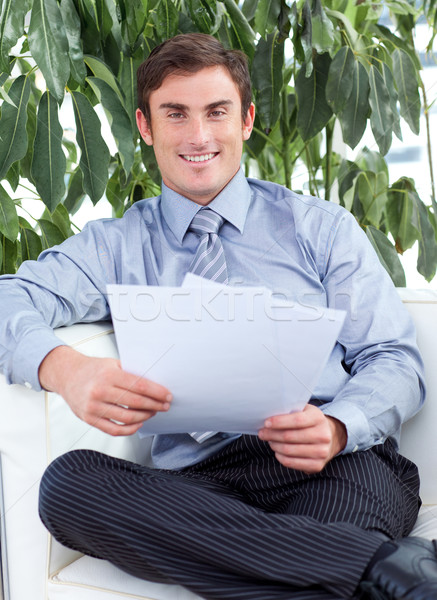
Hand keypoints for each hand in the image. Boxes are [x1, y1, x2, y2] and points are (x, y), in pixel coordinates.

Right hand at [39, 346, 171, 435]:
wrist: (67, 375)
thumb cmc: (93, 369)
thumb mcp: (112, 364)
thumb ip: (130, 373)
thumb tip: (155, 384)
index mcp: (108, 375)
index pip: (140, 385)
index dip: (157, 392)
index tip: (167, 395)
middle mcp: (100, 391)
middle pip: (135, 402)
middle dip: (155, 405)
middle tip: (165, 405)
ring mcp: (93, 407)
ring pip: (127, 418)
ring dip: (144, 417)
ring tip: (153, 412)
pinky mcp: (89, 419)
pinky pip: (114, 429)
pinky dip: (130, 429)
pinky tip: (138, 423)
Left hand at [258, 404, 346, 473]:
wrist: (330, 437)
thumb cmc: (310, 422)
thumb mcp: (304, 411)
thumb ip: (290, 410)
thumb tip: (268, 414)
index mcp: (318, 418)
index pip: (297, 420)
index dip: (279, 422)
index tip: (266, 423)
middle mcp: (323, 435)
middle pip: (289, 436)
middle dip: (271, 434)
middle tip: (262, 433)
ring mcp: (321, 452)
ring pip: (289, 450)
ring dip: (274, 445)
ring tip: (269, 441)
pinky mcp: (317, 465)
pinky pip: (292, 463)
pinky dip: (280, 457)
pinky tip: (277, 451)